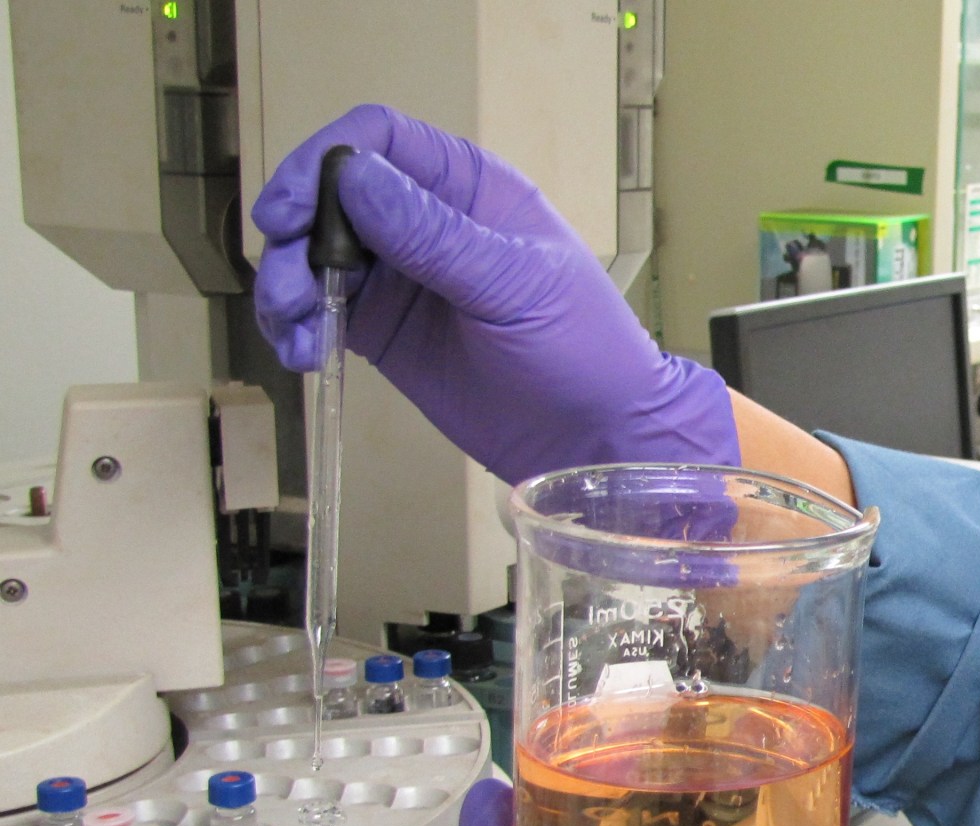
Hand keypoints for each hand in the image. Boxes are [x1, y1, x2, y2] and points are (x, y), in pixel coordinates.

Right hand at [250, 104, 737, 483]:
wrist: (596, 435)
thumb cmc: (582, 349)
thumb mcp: (513, 287)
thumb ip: (435, 236)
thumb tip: (354, 177)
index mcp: (469, 187)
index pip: (379, 138)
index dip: (323, 160)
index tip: (289, 210)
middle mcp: (426, 219)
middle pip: (329, 193)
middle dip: (292, 233)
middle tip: (284, 286)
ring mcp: (400, 274)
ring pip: (313, 253)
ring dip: (286, 284)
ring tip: (295, 332)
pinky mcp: (383, 328)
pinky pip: (320, 309)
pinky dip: (297, 325)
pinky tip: (304, 354)